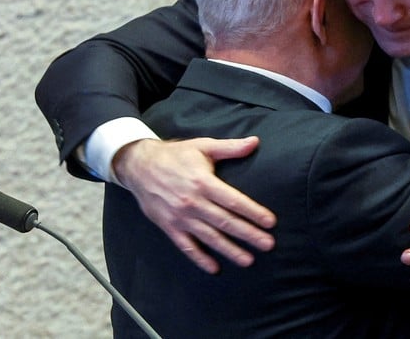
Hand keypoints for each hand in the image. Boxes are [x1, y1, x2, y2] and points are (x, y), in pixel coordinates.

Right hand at [112, 136, 276, 273]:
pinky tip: (214, 267)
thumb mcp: (203, 146)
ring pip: (209, 237)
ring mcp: (180, 217)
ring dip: (229, 250)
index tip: (270, 222)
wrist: (139, 166)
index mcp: (203, 182)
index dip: (253, 212)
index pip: (233, 200)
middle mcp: (193, 202)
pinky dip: (200, 258)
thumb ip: (230, 147)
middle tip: (268, 245)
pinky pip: (186, 246)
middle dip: (248, 234)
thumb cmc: (175, 155)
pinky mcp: (169, 226)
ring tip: (248, 260)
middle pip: (225, 222)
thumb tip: (255, 142)